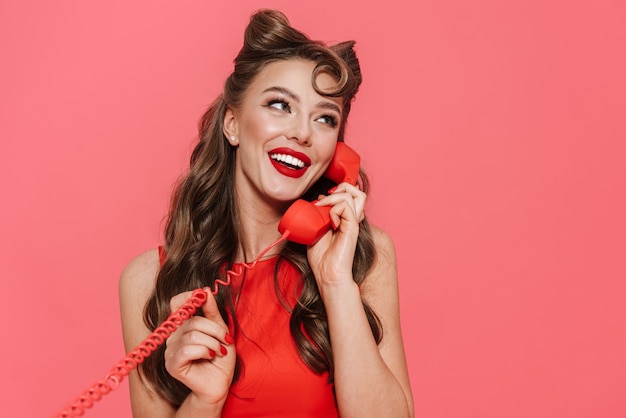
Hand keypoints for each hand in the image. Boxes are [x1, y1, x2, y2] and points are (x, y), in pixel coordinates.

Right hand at [164, 288, 235, 405]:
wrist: (220, 384)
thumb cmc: (220, 358)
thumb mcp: (220, 330)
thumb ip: (212, 312)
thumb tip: (205, 290)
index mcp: (183, 325)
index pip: (176, 302)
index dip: (189, 296)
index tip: (204, 297)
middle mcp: (173, 336)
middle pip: (192, 321)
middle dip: (215, 329)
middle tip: (226, 340)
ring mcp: (170, 351)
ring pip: (192, 336)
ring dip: (213, 343)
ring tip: (219, 351)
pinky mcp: (172, 364)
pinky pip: (186, 350)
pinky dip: (204, 351)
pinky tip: (210, 357)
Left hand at [307, 182, 365, 290]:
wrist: (327, 275)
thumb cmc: (321, 258)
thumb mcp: (315, 231)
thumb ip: (318, 216)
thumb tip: (319, 199)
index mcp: (344, 218)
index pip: (349, 194)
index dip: (336, 190)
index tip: (320, 200)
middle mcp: (351, 218)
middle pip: (357, 190)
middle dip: (340, 188)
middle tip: (324, 201)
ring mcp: (353, 222)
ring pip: (355, 194)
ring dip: (335, 197)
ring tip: (324, 208)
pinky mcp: (353, 227)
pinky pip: (346, 206)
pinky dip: (334, 210)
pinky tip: (330, 223)